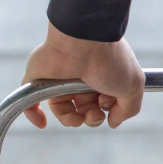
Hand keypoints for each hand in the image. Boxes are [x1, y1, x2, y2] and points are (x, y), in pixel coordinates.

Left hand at [21, 23, 144, 128]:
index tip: (107, 104)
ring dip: (70, 121)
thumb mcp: (132, 86)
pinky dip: (34, 115)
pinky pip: (30, 103)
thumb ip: (128, 109)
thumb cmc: (109, 59)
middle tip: (94, 111)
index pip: (101, 105)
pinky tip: (42, 123)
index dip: (105, 111)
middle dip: (91, 118)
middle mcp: (80, 80)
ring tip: (78, 117)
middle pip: (83, 111)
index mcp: (101, 78)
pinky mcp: (38, 81)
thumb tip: (113, 122)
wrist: (83, 40)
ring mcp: (59, 81)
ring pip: (62, 112)